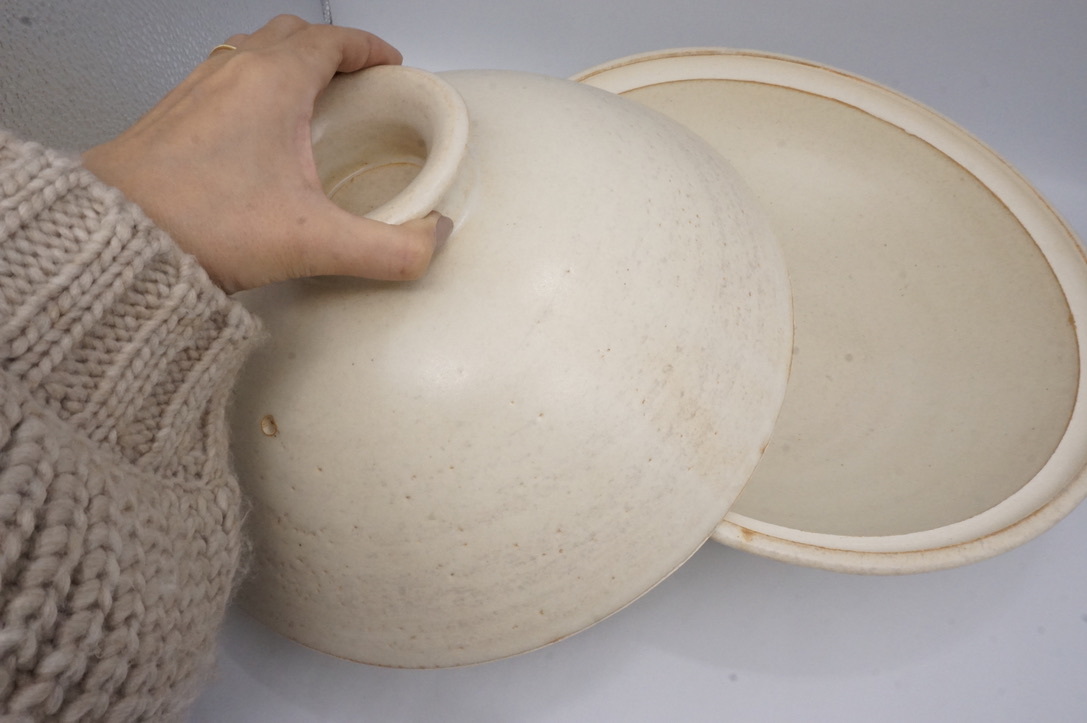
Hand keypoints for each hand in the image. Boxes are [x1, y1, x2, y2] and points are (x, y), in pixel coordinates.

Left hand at [82, 15, 451, 292]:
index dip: (368, 48)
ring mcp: (196, 90)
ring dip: (287, 64)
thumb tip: (430, 244)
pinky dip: (251, 88)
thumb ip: (387, 248)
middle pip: (291, 34)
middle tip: (355, 80)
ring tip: (310, 105)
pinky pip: (221, 78)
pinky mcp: (172, 115)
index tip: (388, 63)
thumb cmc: (195, 222)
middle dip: (330, 49)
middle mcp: (232, 74)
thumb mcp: (314, 242)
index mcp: (273, 83)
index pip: (332, 40)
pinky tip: (258, 137)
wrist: (113, 237)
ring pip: (250, 51)